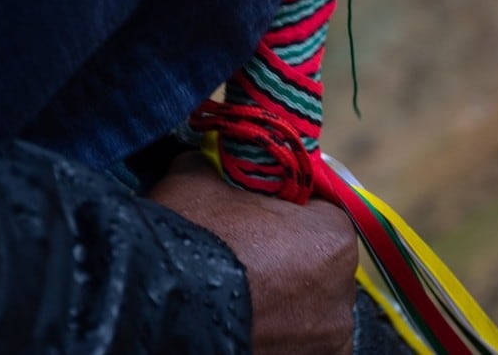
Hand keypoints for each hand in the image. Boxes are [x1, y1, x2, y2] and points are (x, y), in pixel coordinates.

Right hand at [149, 152, 356, 354]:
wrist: (154, 305)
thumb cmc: (188, 236)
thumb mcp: (198, 176)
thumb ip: (221, 165)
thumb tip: (213, 161)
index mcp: (333, 237)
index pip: (320, 211)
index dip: (286, 209)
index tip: (255, 213)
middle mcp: (343, 293)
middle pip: (317, 261)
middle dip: (287, 256)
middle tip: (240, 252)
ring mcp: (325, 340)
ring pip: (306, 305)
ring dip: (282, 297)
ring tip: (235, 290)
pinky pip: (296, 340)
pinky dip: (276, 331)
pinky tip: (242, 317)